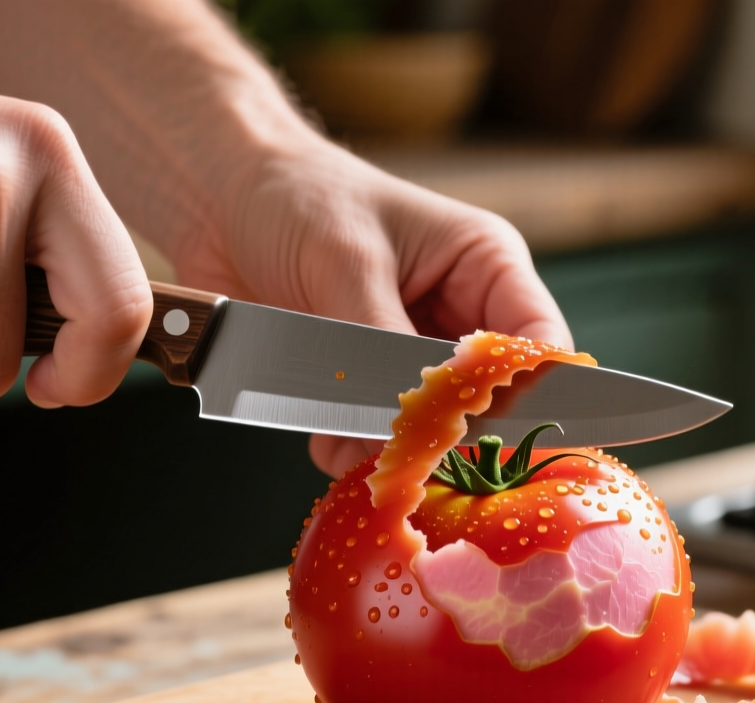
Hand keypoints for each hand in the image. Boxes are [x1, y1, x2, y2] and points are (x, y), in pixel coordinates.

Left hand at [171, 141, 572, 476]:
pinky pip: (375, 438)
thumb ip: (384, 347)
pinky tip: (323, 438)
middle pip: (489, 401)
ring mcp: (410, 355)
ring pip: (430, 429)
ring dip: (391, 450)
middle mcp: (459, 317)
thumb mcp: (350, 263)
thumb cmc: (296, 197)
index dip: (525, 394)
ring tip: (347, 444)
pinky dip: (351, 450)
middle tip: (405, 453)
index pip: (538, 346)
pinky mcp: (363, 383)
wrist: (216, 196)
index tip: (482, 430)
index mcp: (485, 267)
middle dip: (446, 433)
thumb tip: (406, 423)